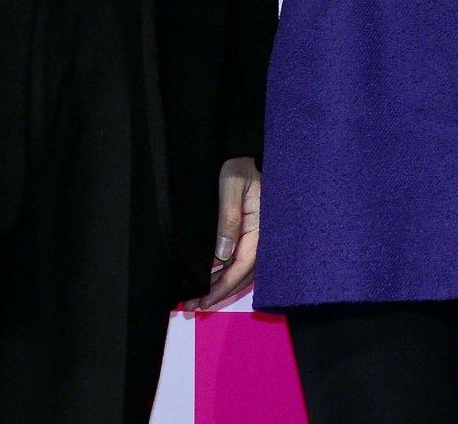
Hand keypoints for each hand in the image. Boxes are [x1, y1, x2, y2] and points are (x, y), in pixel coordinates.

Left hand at [185, 156, 259, 311]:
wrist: (243, 152)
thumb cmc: (238, 165)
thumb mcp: (231, 187)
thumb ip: (229, 219)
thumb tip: (222, 256)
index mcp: (262, 227)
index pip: (244, 266)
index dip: (224, 286)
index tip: (205, 300)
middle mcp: (262, 236)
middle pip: (243, 274)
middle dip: (220, 292)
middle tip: (195, 306)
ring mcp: (256, 236)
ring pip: (241, 270)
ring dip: (221, 285)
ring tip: (197, 299)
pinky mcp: (249, 233)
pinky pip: (238, 259)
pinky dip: (224, 272)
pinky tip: (209, 278)